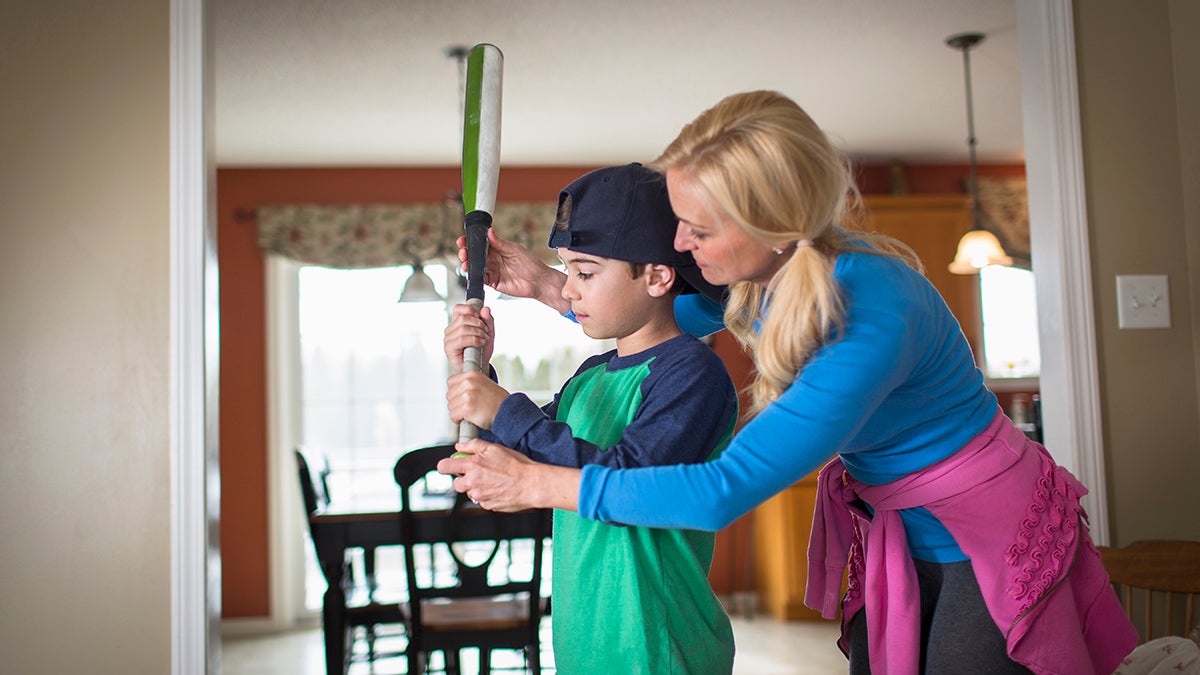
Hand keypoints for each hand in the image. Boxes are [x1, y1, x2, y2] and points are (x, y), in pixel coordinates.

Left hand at [437, 439, 581, 511]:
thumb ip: (473, 446)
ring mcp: (479, 496)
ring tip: (492, 481)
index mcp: (472, 466)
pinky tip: (498, 488)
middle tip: (477, 474)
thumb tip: (459, 446)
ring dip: (475, 488)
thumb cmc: (516, 465)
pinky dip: (486, 495)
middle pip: (455, 483)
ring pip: (469, 493)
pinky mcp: (487, 506)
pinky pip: (481, 501)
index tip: (447, 466)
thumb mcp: (494, 448)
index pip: (445, 467)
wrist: (531, 484)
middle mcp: (472, 482)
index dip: (445, 466)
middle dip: (463, 479)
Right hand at [443, 303, 494, 372]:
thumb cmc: (481, 351)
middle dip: (479, 324)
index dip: (469, 309)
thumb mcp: (489, 333)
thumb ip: (488, 321)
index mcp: (458, 324)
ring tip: (484, 339)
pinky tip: (481, 343)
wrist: (480, 367)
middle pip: (463, 318)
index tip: (479, 316)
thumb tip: (485, 309)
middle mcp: (451, 330)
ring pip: (463, 328)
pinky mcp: (449, 348)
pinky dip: (475, 340)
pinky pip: (462, 339)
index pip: (458, 309)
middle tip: (486, 332)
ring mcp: (448, 339)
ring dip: (478, 333)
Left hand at [446, 371, 508, 429]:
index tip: (463, 399)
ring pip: (450, 406)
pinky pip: (453, 416)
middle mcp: (468, 382)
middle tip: (469, 408)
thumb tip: (455, 390)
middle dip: (456, 404)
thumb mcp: (485, 385)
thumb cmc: (498, 402)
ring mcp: (467, 394)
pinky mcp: (466, 407)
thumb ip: (470, 384)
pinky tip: (469, 419)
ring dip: (458, 413)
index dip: (455, 393)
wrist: (509, 412)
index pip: (451, 382)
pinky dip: (458, 420)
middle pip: (449, 395)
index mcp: (472, 374)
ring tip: (471, 413)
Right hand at [456, 229, 569, 312]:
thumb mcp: (514, 249)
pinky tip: (471, 272)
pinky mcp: (493, 282)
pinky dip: (474, 276)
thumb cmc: (530, 263)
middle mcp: (492, 259)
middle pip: (474, 255)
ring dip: (467, 264)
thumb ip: (499, 243)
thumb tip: (489, 231)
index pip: (479, 243)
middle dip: (466, 253)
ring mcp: (492, 271)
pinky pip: (480, 279)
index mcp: (497, 248)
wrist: (538, 281)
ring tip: (465, 262)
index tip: (462, 240)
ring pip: (474, 267)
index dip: (470, 241)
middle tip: (463, 252)